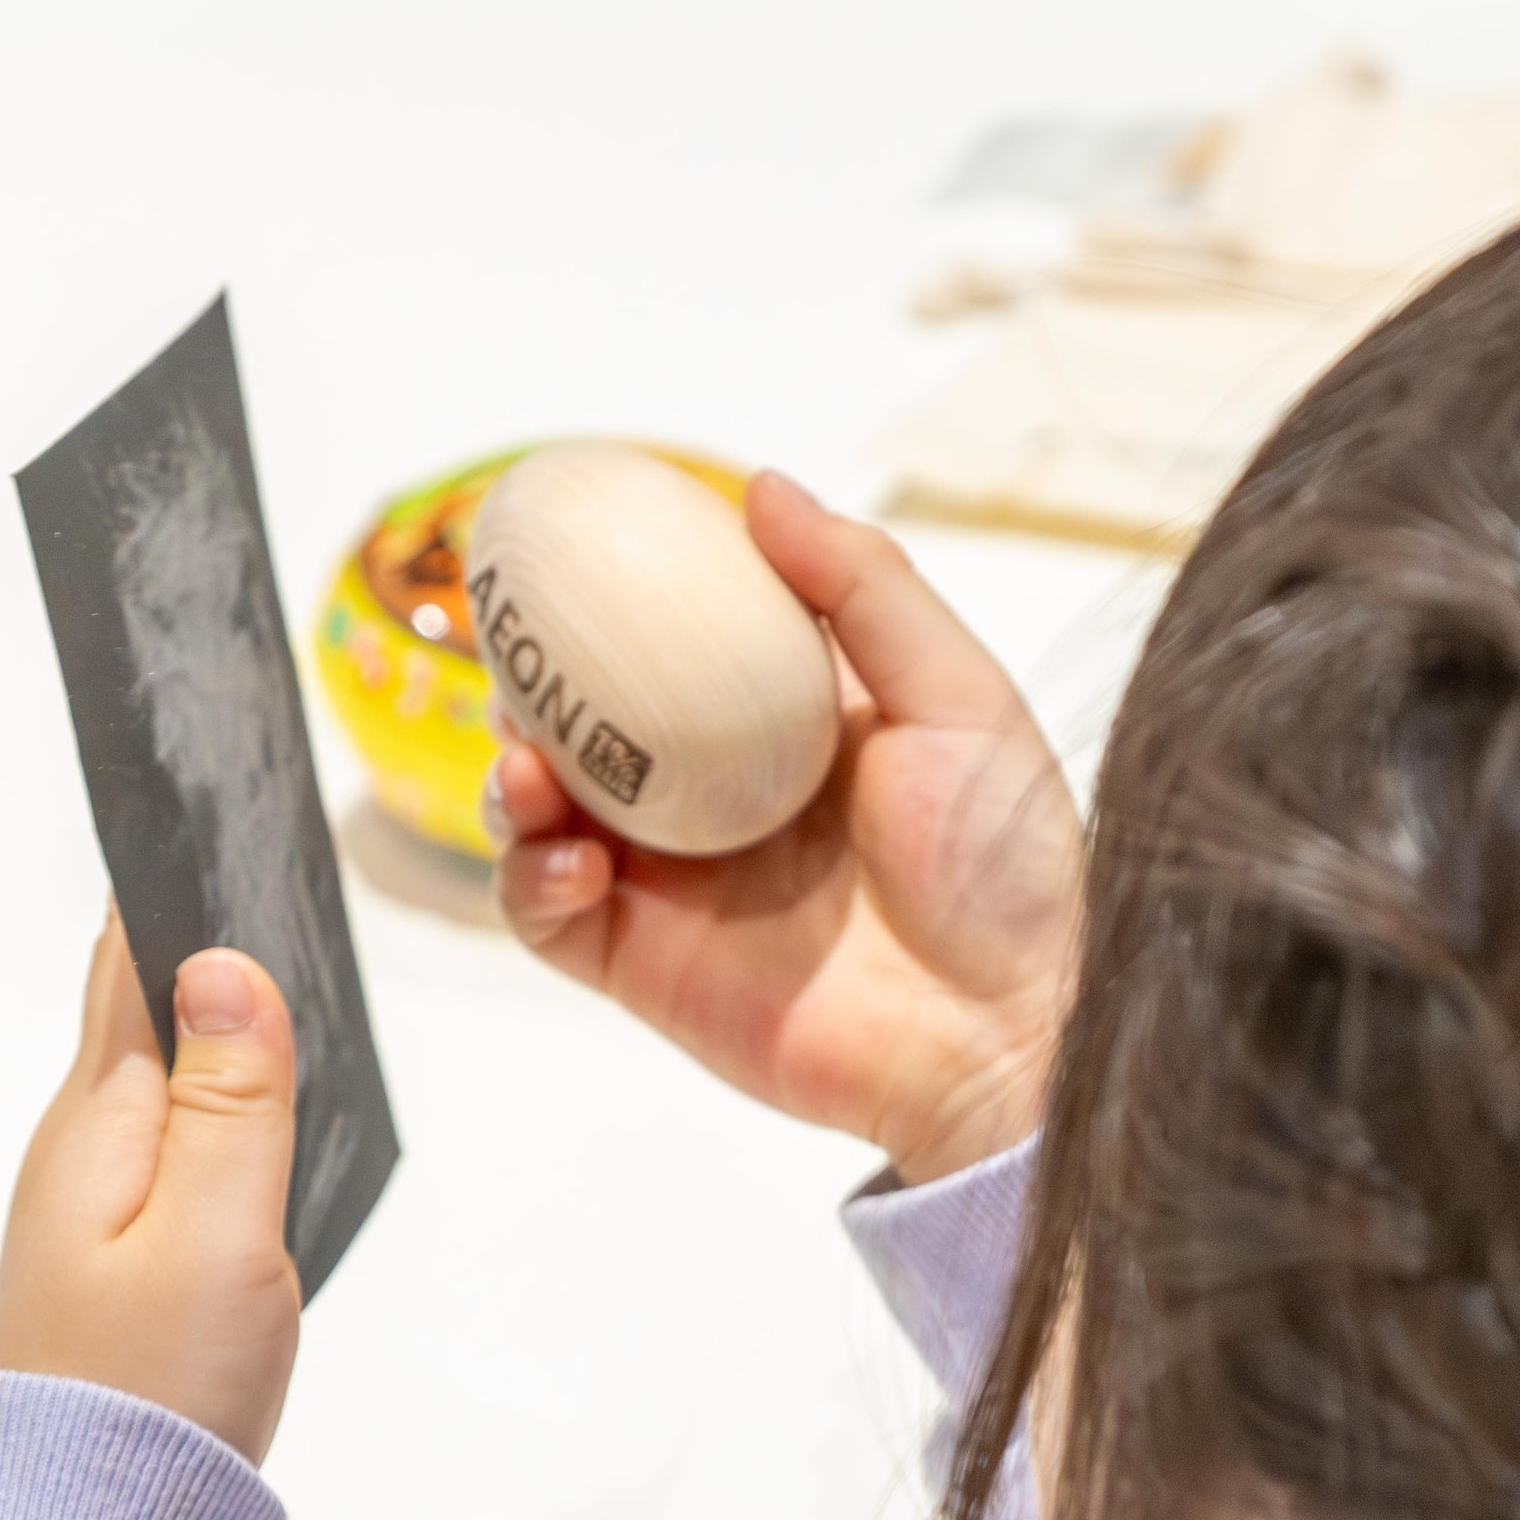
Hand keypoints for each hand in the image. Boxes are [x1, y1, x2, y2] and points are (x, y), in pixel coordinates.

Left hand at [0, 921, 302, 1464]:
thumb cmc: (157, 1395)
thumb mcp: (218, 1235)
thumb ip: (233, 1100)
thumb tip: (220, 963)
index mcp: (99, 1126)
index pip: (127, 968)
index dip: (171, 891)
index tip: (213, 815)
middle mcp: (78, 1156)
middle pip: (136, 1017)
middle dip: (197, 947)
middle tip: (265, 871)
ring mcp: (88, 1217)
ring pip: (154, 1088)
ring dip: (208, 1031)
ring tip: (274, 970)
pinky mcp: (114, 1273)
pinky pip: (165, 1157)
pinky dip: (210, 1115)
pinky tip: (253, 1120)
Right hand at [488, 470, 1075, 1185]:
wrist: (1005, 1033)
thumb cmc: (1007, 866)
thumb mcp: (956, 695)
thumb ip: (862, 587)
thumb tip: (760, 486)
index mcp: (786, 723)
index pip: (674, 642)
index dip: (610, 598)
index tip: (565, 546)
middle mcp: (719, 797)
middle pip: (586, 723)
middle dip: (533, 686)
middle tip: (516, 658)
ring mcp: (676, 884)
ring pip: (544, 813)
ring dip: (512, 779)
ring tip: (530, 770)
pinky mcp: (646, 965)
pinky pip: (547, 915)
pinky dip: (530, 877)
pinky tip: (572, 857)